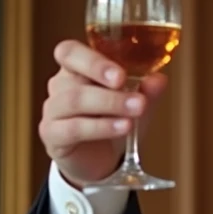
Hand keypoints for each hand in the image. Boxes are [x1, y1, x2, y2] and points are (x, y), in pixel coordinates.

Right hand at [39, 40, 168, 184]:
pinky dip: (100, 127)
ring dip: (110, 103)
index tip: (121, 73)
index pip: (70, 52)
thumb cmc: (115, 122)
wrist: (102, 161)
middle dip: (101, 73)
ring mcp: (54, 109)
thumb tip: (159, 79)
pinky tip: (122, 127)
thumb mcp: (135, 104)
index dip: (93, 59)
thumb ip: (147, 91)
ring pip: (75, 100)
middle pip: (72, 72)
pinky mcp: (53, 134)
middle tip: (127, 84)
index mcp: (77, 69)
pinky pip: (73, 128)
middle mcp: (61, 85)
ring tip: (137, 109)